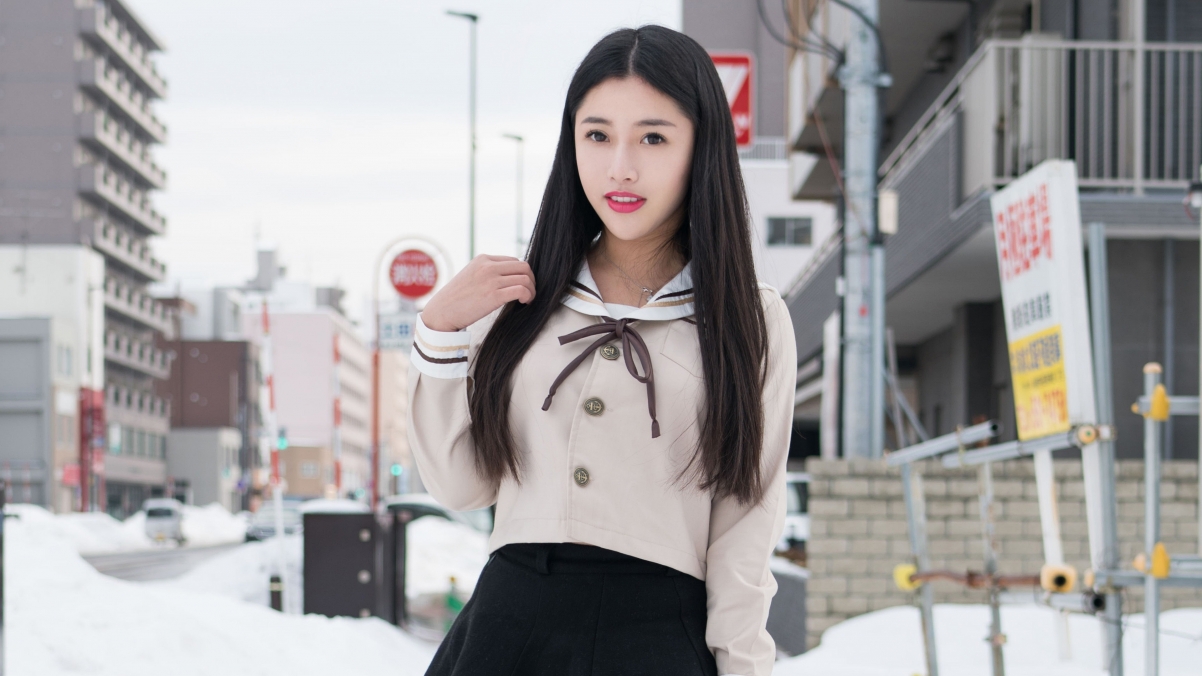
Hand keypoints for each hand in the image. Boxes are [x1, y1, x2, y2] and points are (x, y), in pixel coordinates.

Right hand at [420, 255, 535, 331]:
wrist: (441, 312)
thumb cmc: (456, 299)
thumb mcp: (471, 276)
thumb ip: (487, 272)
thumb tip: (508, 278)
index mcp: (483, 259)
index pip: (513, 260)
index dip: (521, 273)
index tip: (522, 285)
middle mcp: (488, 266)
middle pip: (523, 266)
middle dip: (531, 280)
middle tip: (529, 292)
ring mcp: (491, 280)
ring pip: (525, 278)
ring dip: (531, 290)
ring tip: (528, 300)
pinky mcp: (493, 295)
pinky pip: (521, 290)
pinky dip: (528, 296)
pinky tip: (524, 303)